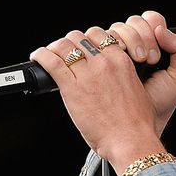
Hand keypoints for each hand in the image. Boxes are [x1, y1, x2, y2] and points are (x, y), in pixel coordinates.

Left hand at [29, 11, 175, 171]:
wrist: (131, 140)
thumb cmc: (136, 123)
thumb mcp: (137, 90)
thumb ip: (123, 77)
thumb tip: (111, 78)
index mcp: (121, 62)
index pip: (99, 35)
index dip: (87, 40)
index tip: (83, 48)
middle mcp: (104, 63)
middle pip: (79, 37)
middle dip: (71, 44)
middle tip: (66, 55)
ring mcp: (88, 75)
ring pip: (64, 46)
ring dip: (55, 48)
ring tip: (51, 56)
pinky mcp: (72, 88)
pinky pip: (51, 62)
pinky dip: (41, 56)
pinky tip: (38, 57)